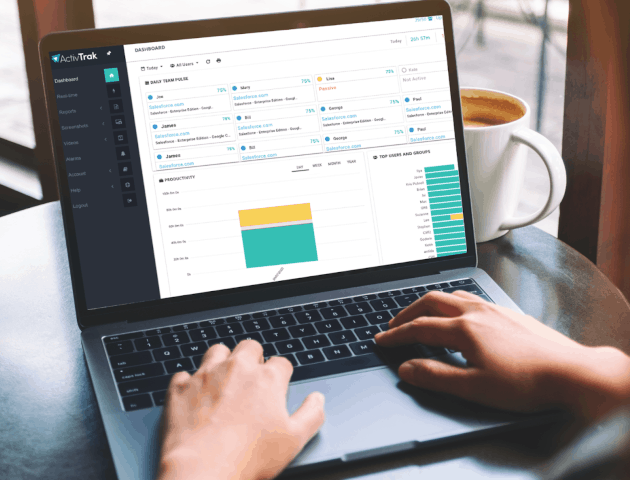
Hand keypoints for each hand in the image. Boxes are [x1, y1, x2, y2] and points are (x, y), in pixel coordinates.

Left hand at [157, 340, 324, 479]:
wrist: (203, 469)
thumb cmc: (249, 457)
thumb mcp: (294, 440)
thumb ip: (312, 414)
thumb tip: (317, 400)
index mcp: (267, 379)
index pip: (280, 362)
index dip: (281, 374)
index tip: (277, 386)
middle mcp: (237, 369)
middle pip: (249, 347)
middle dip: (253, 358)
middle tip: (252, 380)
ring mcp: (206, 375)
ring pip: (217, 351)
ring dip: (222, 361)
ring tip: (223, 379)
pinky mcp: (181, 388)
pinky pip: (184, 374)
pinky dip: (190, 382)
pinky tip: (195, 395)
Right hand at [375, 291, 629, 420]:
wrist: (570, 372)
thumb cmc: (525, 382)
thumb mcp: (474, 387)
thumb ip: (436, 376)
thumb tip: (407, 368)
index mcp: (464, 329)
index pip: (420, 328)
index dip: (397, 335)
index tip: (382, 340)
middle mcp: (477, 312)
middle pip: (432, 302)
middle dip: (408, 312)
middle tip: (395, 324)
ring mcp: (495, 309)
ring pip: (453, 295)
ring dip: (431, 303)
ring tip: (422, 313)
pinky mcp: (510, 313)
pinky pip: (472, 298)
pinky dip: (454, 303)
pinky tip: (461, 314)